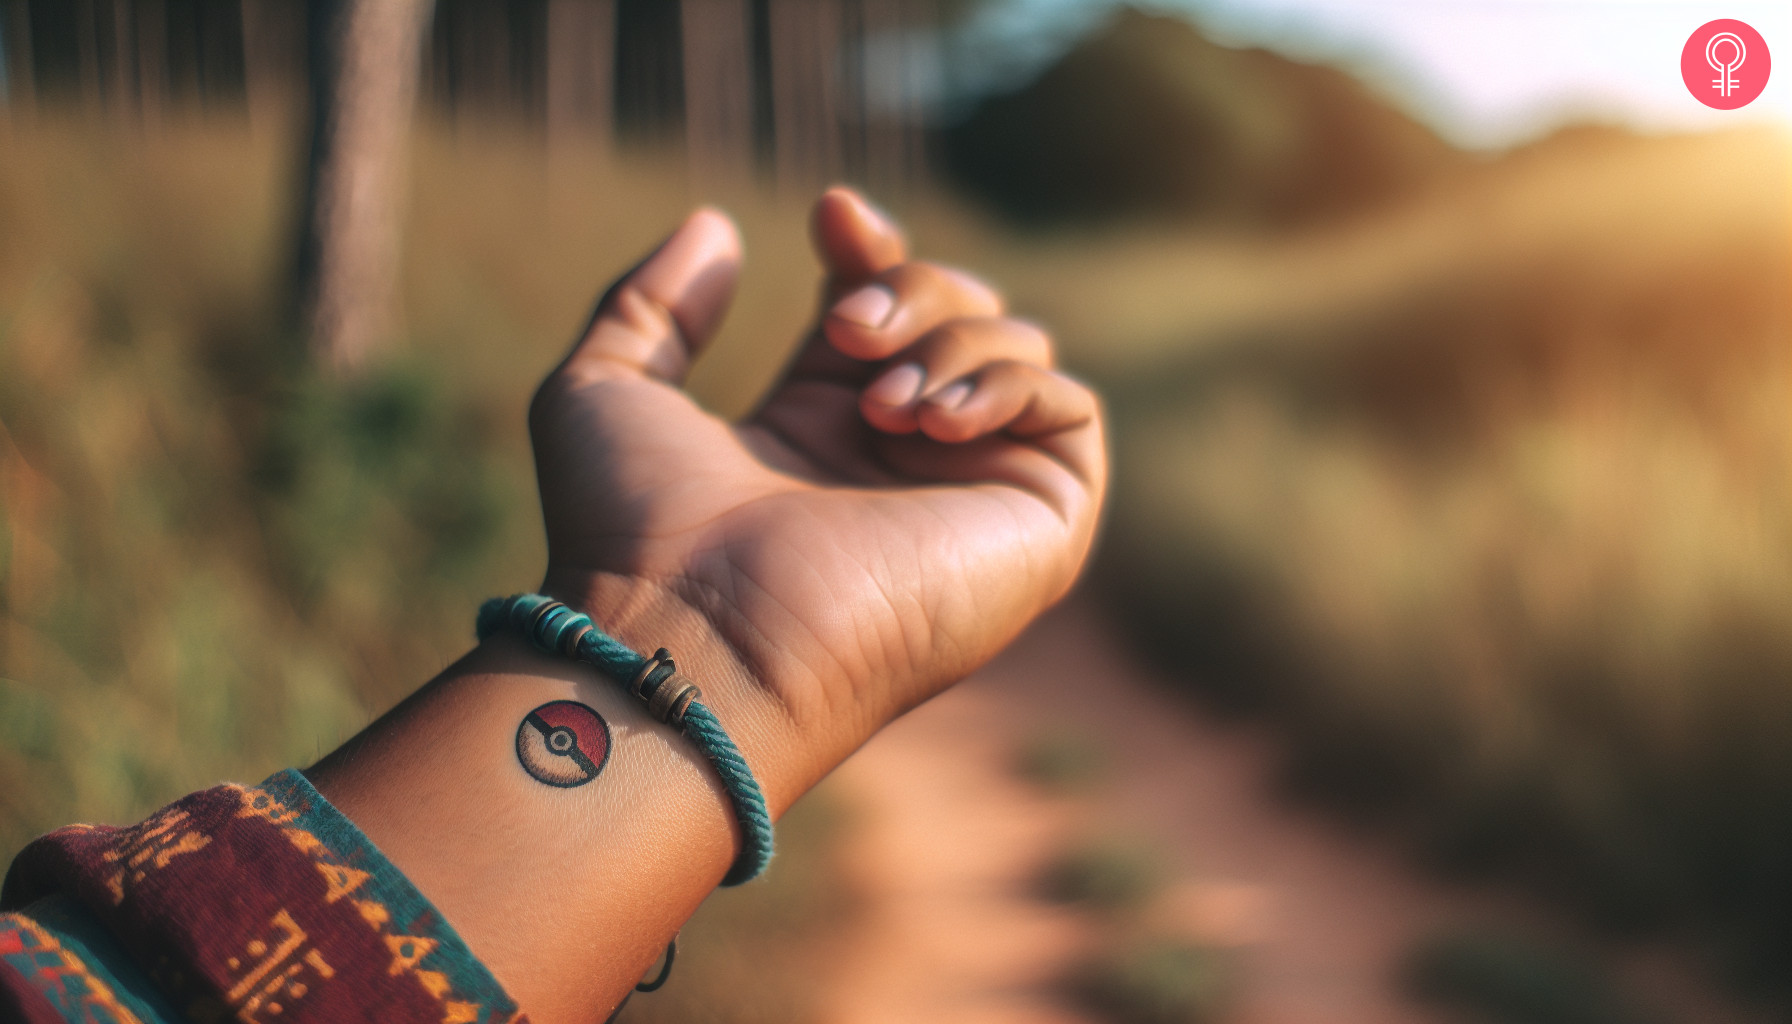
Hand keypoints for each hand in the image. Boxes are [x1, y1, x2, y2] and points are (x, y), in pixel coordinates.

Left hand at [527, 189, 1106, 809]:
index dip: (872, 250)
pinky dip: (1009, 384)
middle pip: (960, 310)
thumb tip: (718, 228)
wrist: (696, 638)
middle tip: (848, 334)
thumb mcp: (603, 392)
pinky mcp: (1040, 530)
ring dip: (952, 339)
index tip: (831, 215)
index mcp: (817, 429)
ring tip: (881, 404)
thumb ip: (651, 305)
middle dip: (913, 287)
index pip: (886, 305)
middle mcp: (902, 461)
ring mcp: (972, 495)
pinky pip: (1073, 410)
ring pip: (1019, 347)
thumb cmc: (634, 537)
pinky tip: (931, 422)